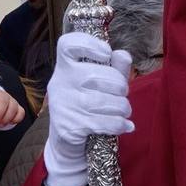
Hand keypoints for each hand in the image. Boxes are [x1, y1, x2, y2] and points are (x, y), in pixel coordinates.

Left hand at [0, 89, 25, 127]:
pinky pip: (21, 112)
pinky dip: (17, 119)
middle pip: (4, 101)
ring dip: (7, 117)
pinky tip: (10, 122)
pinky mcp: (18, 108)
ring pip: (14, 107)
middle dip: (0, 113)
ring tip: (1, 124)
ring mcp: (12, 102)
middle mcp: (4, 96)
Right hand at [43, 33, 133, 185]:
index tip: (107, 53)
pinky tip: (125, 125)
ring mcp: (63, 105)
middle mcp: (60, 83)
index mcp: (65, 66)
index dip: (90, 44)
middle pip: (96, 74)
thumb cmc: (85, 104)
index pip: (68, 45)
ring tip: (125, 111)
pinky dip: (119, 124)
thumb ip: (113, 68)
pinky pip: (103, 122)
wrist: (66, 141)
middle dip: (119, 85)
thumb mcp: (99, 83)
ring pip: (103, 101)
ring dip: (122, 107)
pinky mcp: (69, 127)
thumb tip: (123, 55)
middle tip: (123, 93)